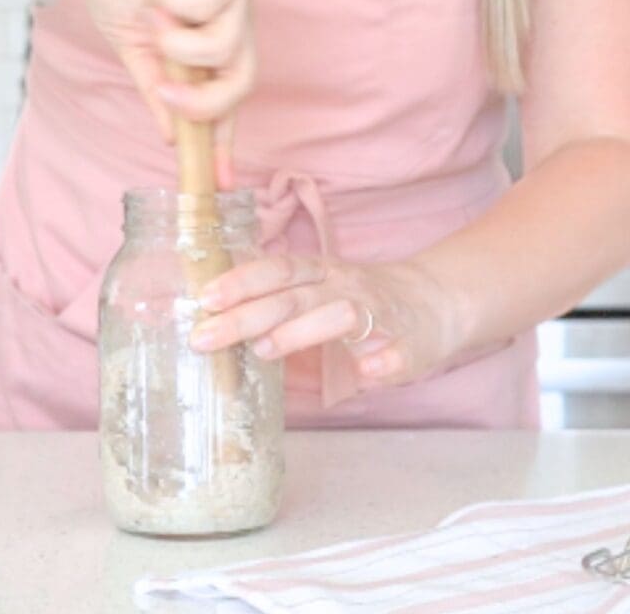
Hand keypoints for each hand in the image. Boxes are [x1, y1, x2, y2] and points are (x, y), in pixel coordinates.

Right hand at [61, 0, 255, 188]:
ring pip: (224, 46)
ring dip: (178, 42)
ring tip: (156, 16)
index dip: (223, 140)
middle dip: (203, 100)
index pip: (227, 99)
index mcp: (213, 44)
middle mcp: (232, 20)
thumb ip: (157, 91)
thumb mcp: (135, 50)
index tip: (218, 181)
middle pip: (242, 81)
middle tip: (167, 94)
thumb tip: (172, 139)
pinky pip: (208, 3)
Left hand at [189, 252, 467, 388]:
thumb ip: (278, 311)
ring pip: (340, 314)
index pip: (277, 269)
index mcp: (322, 273)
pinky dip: (380, 364)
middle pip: (293, 296)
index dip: (241, 282)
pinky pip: (394, 354)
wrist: (439, 302)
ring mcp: (379, 313)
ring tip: (265, 350)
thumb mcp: (319, 295)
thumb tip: (221, 333)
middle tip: (205, 336)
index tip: (204, 298)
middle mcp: (346, 286)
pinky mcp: (411, 345)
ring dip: (302, 331)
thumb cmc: (363, 304)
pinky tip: (366, 374)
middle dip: (247, 315)